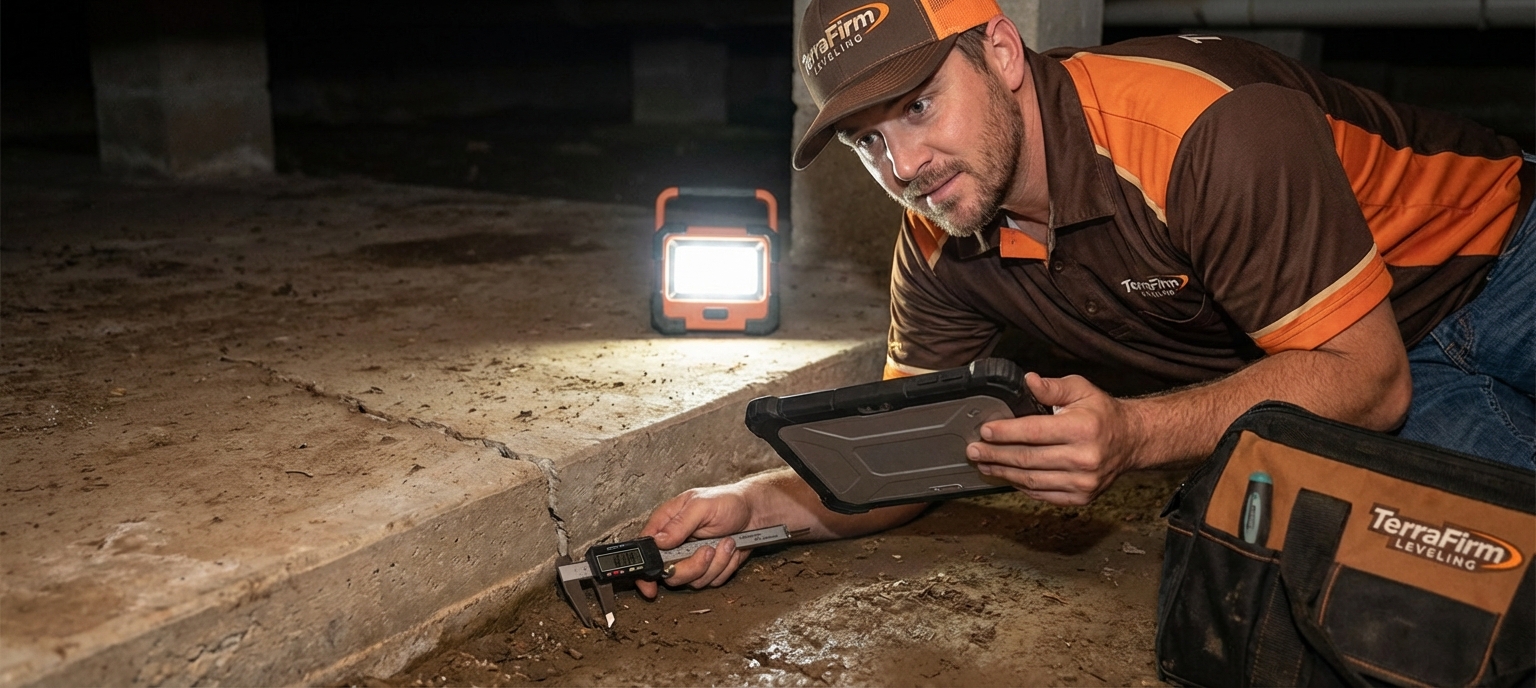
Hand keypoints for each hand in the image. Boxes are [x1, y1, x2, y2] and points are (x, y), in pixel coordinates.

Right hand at [634, 484, 754, 598]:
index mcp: (666, 524)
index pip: (645, 550)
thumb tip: (658, 541)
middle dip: (693, 566)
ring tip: (725, 543)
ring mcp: (692, 558)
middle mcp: (675, 544)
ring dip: (714, 564)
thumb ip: (679, 524)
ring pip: (693, 580)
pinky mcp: (709, 568)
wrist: (754, 512)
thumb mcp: (701, 506)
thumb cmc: (727, 502)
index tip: (650, 584)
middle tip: (707, 549)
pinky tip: (730, 549)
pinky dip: (725, 567)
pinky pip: (712, 581)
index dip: (644, 570)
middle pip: (670, 573)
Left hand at [965, 373, 1145, 505]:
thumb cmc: (1103, 414)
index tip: (984, 431)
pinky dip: (1021, 486)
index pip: (1033, 432)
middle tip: (974, 450)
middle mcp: (1085, 459)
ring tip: (984, 465)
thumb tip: (1028, 381)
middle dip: (995, 455)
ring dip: (1003, 473)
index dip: (1005, 432)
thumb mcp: (1081, 389)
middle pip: (1028, 459)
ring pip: (1032, 480)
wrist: (1132, 441)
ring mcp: (1084, 482)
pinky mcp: (1082, 497)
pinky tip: (1007, 476)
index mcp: (1083, 429)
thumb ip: (1052, 387)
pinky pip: (1043, 494)